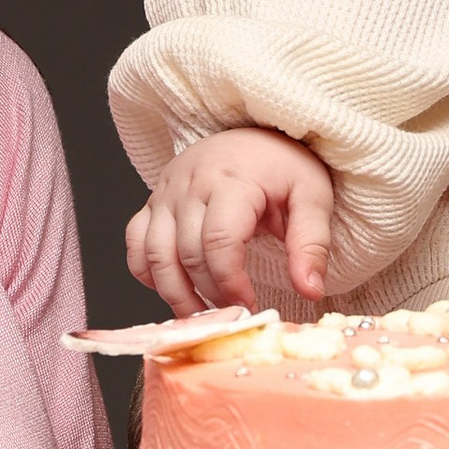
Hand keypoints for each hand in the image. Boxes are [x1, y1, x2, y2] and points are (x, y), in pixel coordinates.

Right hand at [128, 126, 334, 313]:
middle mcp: (190, 184)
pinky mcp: (153, 202)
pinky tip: (174, 288)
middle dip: (209, 293)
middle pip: (186, 253)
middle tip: (233, 312)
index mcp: (232, 181)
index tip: (249, 304)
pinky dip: (148, 272)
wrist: (255, 135)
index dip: (230, 281)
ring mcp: (166, 193)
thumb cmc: (284, 167)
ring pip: (155, 253)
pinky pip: (136, 243)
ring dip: (174, 293)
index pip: (219, 240)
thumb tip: (310, 291)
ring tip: (204, 313)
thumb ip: (311, 245)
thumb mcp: (312, 199)